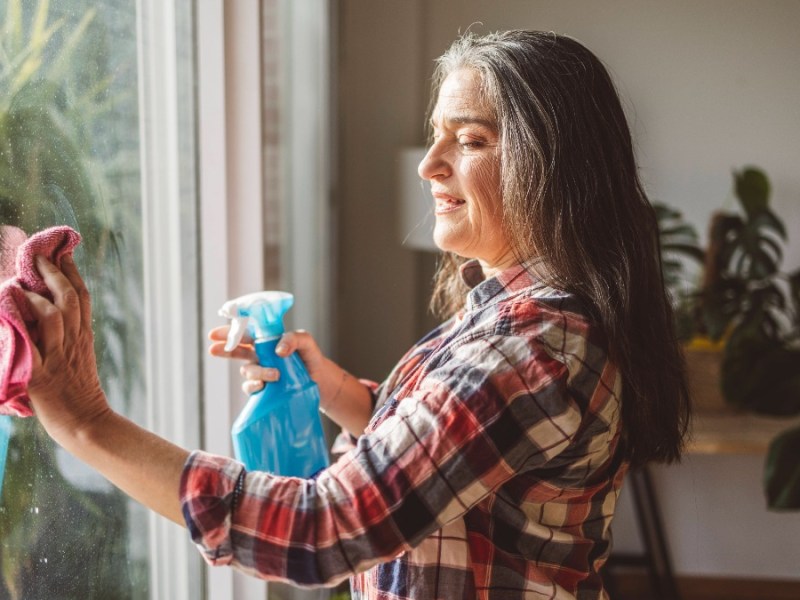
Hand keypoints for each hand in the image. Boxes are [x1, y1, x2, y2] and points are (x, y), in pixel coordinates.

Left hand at [25, 255, 109, 443]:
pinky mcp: (43, 375)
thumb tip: (49, 314)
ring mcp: (59, 356)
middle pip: (70, 299)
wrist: (85, 423)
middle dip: (55, 273)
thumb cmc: (77, 395)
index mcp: (83, 337)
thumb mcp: (77, 359)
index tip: (62, 251)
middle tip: (39, 254)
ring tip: (24, 278)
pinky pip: (33, 343)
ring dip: (41, 293)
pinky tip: (12, 304)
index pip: (82, 297)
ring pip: (56, 314)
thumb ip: (67, 337)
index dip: (72, 271)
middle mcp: (74, 342)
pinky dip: (23, 320)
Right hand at [209, 326, 372, 433]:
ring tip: (274, 375)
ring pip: (247, 371)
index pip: (245, 333)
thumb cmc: (311, 358)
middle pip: (237, 351)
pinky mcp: (264, 389)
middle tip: (213, 348)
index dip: (229, 332)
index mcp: (267, 341)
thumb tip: (278, 350)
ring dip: (257, 372)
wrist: (321, 382)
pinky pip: (251, 387)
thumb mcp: (306, 342)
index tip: (215, 334)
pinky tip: (262, 386)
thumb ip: (294, 339)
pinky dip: (254, 386)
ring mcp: (261, 372)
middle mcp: (261, 356)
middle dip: (224, 349)